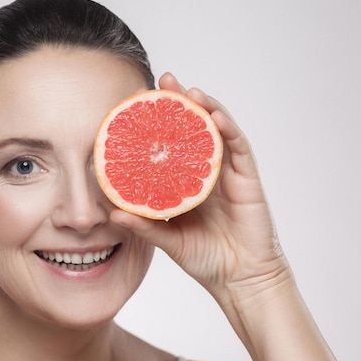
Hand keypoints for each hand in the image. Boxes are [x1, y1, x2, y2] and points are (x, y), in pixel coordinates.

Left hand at [110, 72, 290, 303]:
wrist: (241, 280)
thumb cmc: (206, 258)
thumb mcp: (169, 240)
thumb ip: (145, 226)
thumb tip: (112, 213)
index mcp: (186, 182)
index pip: (171, 145)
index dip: (155, 124)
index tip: (134, 104)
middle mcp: (206, 171)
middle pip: (193, 129)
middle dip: (179, 102)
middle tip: (162, 81)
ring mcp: (228, 172)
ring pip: (216, 131)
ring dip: (204, 107)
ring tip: (186, 90)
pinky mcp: (248, 179)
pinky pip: (238, 148)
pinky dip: (227, 129)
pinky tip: (213, 115)